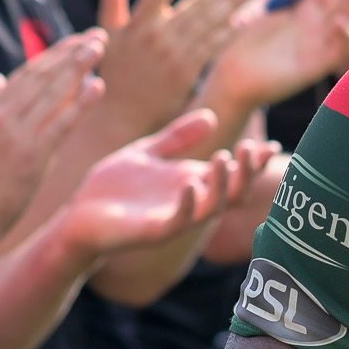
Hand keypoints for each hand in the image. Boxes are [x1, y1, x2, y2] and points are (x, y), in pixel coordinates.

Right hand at [0, 32, 106, 238]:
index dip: (51, 55)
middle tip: (96, 35)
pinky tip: (98, 85)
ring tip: (100, 47)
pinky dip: (80, 102)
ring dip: (79, 66)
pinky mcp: (33, 156)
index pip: (26, 74)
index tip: (73, 41)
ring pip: (53, 92)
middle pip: (42, 75)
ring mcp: (17, 135)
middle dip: (71, 52)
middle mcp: (2, 117)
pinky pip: (61, 123)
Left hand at [60, 111, 279, 257]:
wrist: (75, 218)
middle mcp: (189, 203)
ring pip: (212, 207)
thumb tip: (212, 117)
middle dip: (247, 173)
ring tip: (224, 156)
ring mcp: (173, 219)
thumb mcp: (146, 154)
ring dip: (222, 184)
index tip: (273, 145)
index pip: (234, 174)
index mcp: (191, 184)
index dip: (254, 163)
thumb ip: (176, 138)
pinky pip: (178, 221)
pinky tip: (190, 184)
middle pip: (233, 192)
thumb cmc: (110, 189)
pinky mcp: (152, 232)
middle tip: (252, 148)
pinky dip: (188, 204)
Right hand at [95, 0, 256, 131]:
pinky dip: (229, 31)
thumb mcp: (107, 35)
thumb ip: (112, 2)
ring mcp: (174, 55)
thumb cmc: (114, 72)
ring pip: (209, 22)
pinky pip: (213, 47)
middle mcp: (158, 35)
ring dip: (232, 3)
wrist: (119, 116)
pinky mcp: (187, 73)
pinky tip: (246, 17)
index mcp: (138, 22)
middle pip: (196, 2)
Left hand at [210, 0, 348, 108]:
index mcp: (310, 9)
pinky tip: (341, 22)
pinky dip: (341, 39)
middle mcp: (320, 26)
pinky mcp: (314, 68)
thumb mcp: (265, 8)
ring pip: (346, 21)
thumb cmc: (248, 42)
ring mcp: (320, 46)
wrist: (232, 75)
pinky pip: (334, 54)